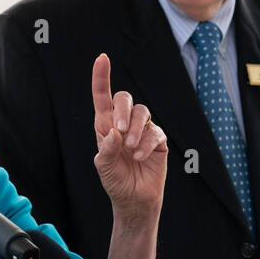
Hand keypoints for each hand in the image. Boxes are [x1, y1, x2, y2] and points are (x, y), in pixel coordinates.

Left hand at [92, 53, 166, 219]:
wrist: (134, 200)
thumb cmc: (115, 182)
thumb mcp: (104, 167)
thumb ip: (106, 150)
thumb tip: (114, 133)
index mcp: (105, 126)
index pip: (102, 97)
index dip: (102, 77)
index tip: (102, 58)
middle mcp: (123, 124)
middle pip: (125, 98)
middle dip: (122, 109)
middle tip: (118, 131)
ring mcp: (142, 130)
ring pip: (142, 112)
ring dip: (135, 129)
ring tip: (130, 149)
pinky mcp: (158, 140)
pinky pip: (155, 131)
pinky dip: (146, 143)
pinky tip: (139, 157)